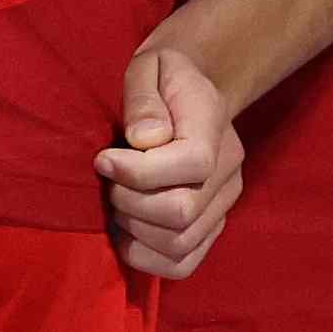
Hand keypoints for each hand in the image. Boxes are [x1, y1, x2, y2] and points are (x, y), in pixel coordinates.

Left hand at [99, 34, 247, 280]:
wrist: (188, 96)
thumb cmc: (160, 80)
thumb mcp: (147, 67)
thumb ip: (143, 98)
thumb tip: (145, 139)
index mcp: (214, 124)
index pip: (193, 163)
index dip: (140, 171)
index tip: (103, 159)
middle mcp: (228, 170)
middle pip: (183, 211)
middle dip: (129, 203)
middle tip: (108, 184)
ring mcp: (223, 204)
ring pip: (179, 244)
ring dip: (134, 231)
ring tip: (117, 205)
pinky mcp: (211, 228)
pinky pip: (183, 264)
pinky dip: (147, 258)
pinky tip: (126, 233)